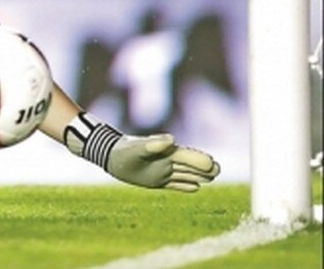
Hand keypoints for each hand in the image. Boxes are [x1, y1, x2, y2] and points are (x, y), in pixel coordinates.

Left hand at [106, 133, 220, 192]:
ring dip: (198, 177)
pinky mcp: (156, 181)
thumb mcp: (137, 149)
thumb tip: (172, 140)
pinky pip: (174, 184)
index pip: (186, 156)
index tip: (212, 162)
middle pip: (189, 166)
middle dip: (204, 168)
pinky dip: (185, 186)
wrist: (110, 156)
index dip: (198, 159)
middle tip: (217, 170)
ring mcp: (162, 171)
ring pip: (185, 175)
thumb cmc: (123, 152)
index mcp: (165, 152)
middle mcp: (166, 161)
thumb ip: (153, 145)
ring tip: (212, 178)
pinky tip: (195, 188)